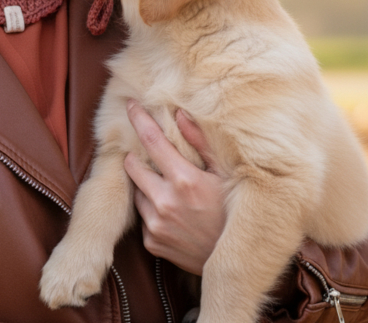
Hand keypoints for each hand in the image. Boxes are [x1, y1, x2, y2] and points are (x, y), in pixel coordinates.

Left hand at [124, 101, 225, 274]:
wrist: (236, 263)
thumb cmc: (234, 213)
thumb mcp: (225, 175)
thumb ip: (200, 143)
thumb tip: (180, 114)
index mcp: (184, 179)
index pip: (151, 140)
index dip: (138, 118)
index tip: (130, 105)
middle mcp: (165, 202)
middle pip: (132, 165)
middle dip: (137, 157)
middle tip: (152, 157)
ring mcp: (156, 224)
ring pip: (136, 192)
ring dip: (145, 186)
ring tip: (168, 189)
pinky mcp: (152, 242)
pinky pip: (143, 217)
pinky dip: (151, 210)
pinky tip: (172, 214)